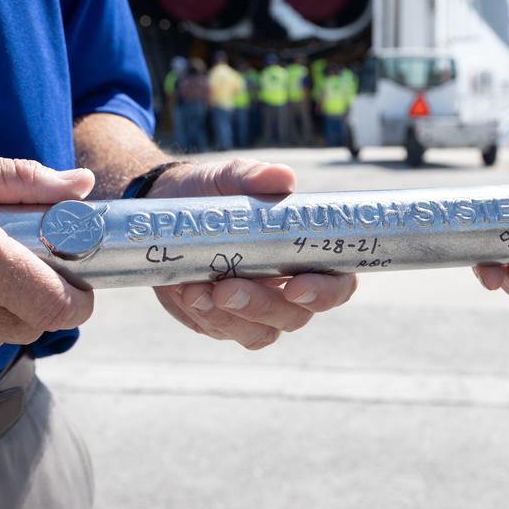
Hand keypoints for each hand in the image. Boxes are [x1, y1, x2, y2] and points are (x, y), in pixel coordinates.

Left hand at [148, 159, 356, 349]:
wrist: (171, 213)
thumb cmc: (216, 192)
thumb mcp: (231, 177)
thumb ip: (255, 177)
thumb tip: (282, 178)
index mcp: (309, 255)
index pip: (338, 284)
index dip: (325, 292)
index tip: (295, 286)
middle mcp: (290, 289)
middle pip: (295, 316)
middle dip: (261, 307)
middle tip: (227, 289)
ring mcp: (257, 309)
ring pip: (259, 332)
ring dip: (228, 317)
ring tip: (195, 289)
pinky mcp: (224, 320)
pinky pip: (221, 330)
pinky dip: (204, 315)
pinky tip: (185, 292)